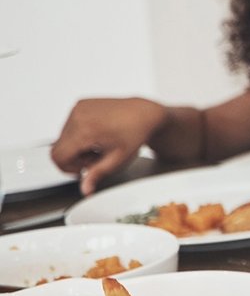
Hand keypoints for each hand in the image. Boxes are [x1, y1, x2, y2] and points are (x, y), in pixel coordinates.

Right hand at [50, 98, 166, 193]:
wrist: (145, 113)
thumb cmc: (135, 134)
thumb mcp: (117, 160)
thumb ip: (97, 175)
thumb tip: (85, 190)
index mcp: (85, 130)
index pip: (58, 156)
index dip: (69, 167)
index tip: (85, 168)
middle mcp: (78, 116)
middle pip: (59, 148)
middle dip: (75, 157)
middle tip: (96, 156)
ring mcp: (78, 108)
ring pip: (62, 137)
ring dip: (77, 145)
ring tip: (99, 145)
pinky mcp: (80, 104)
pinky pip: (69, 125)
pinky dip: (79, 134)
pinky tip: (97, 135)